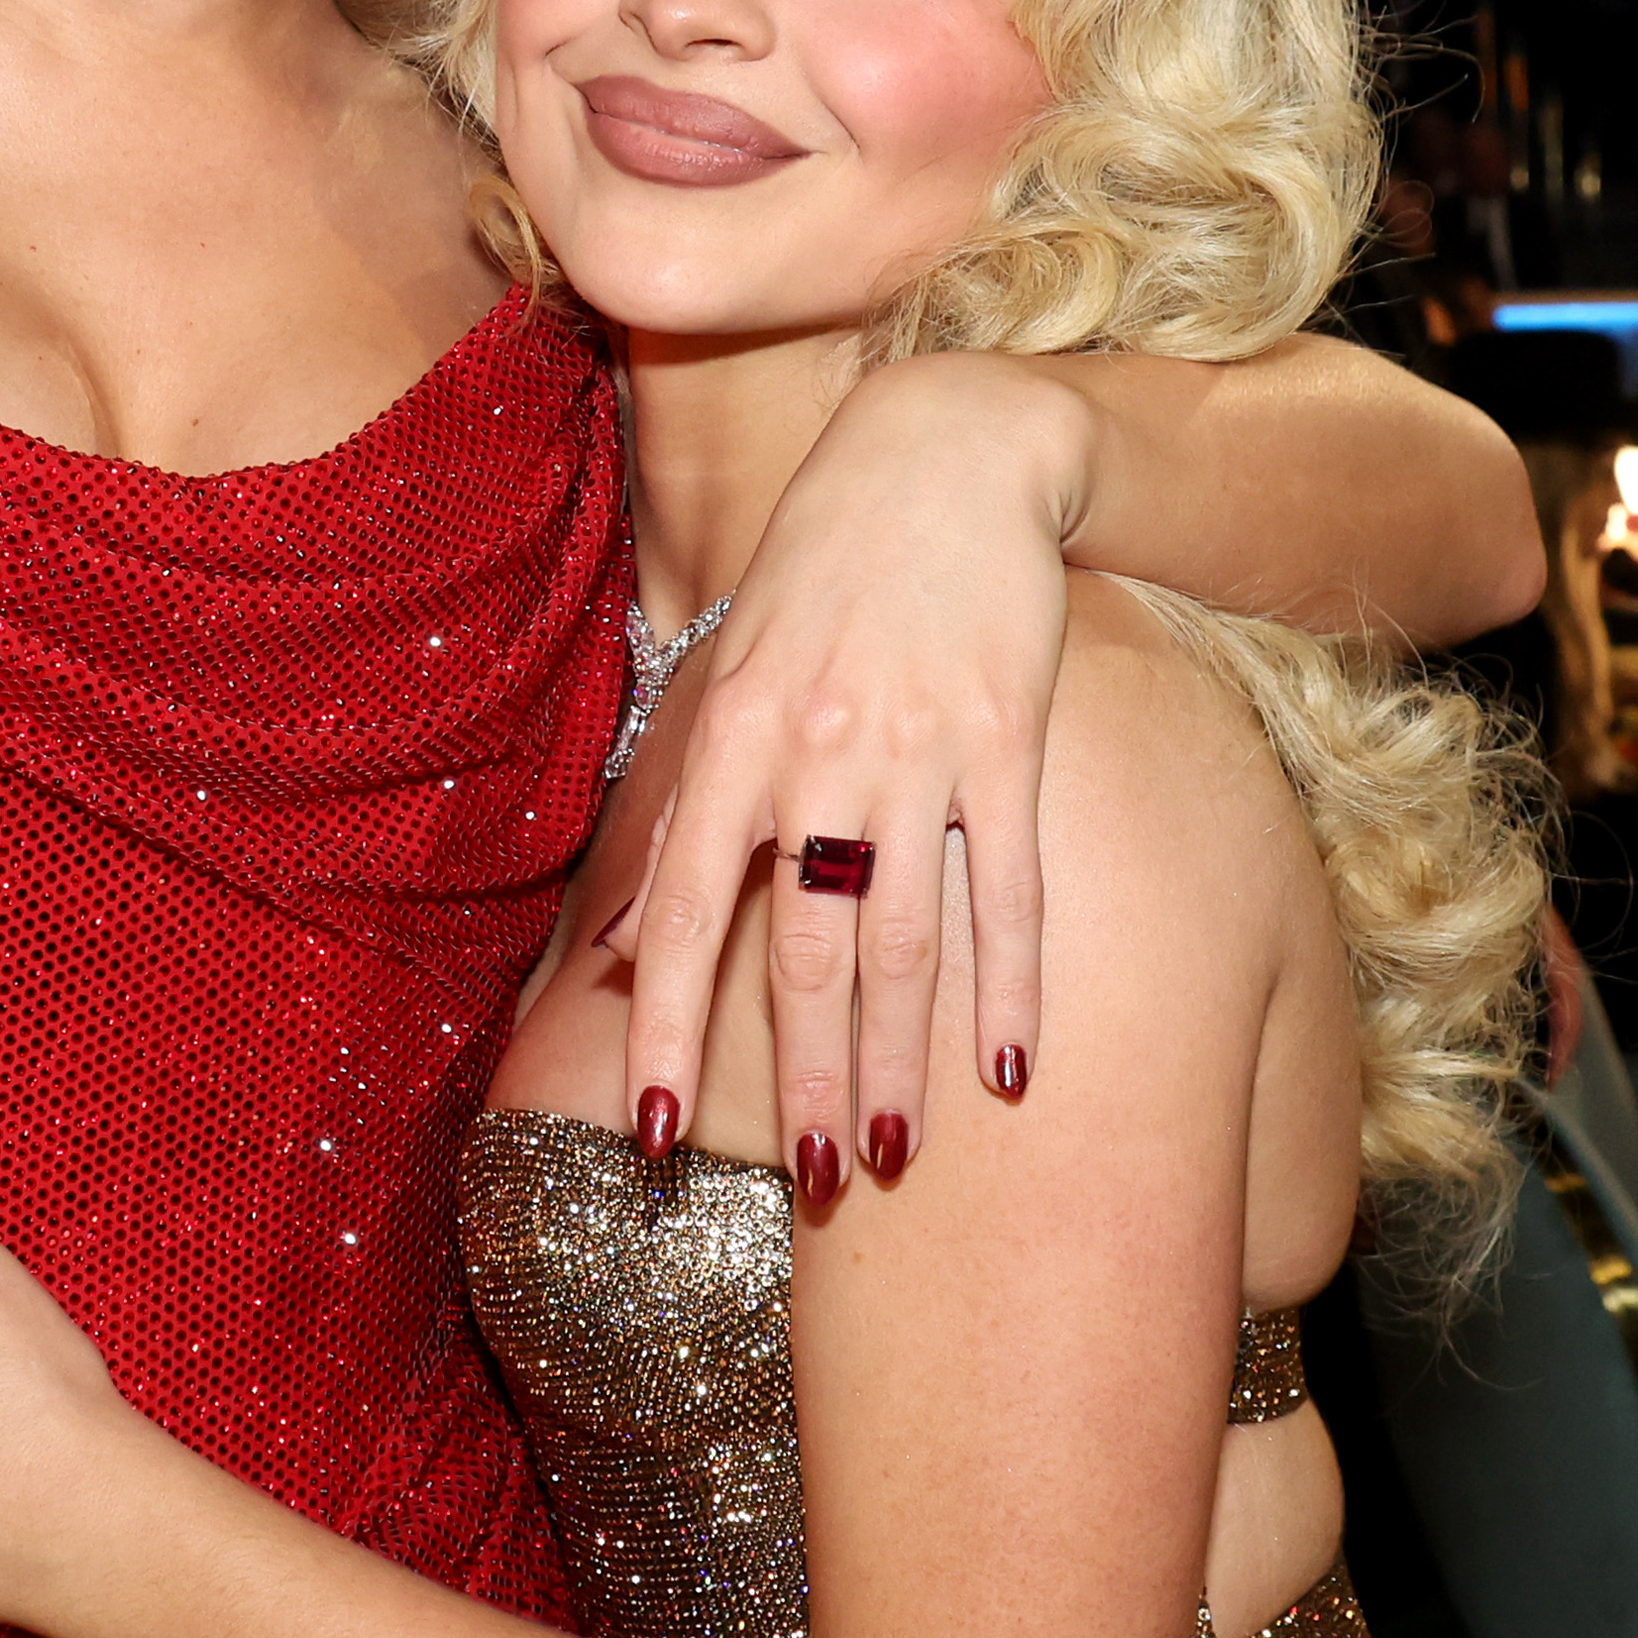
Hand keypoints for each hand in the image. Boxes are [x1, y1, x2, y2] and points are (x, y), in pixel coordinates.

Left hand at [622, 355, 1074, 1193]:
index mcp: (735, 740)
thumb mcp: (731, 677)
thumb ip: (683, 817)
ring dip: (898, 1057)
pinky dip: (1008, 982)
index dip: (666, 1034)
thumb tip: (627, 951)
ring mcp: (916, 747)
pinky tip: (1007, 1068)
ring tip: (897, 1157)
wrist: (948, 452)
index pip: (687, 917)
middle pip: (800, 951)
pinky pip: (1010, 885)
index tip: (653, 1141)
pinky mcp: (1008, 738)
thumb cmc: (825, 573)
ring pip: (899, 936)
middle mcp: (815, 751)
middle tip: (815, 1185)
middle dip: (804, 1080)